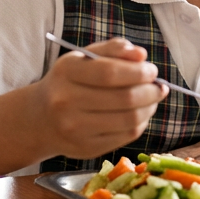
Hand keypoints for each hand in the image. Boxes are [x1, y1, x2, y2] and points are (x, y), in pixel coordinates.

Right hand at [34, 38, 166, 159]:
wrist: (40, 118)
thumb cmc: (69, 82)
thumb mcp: (84, 58)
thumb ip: (113, 50)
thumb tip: (140, 54)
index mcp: (66, 73)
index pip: (110, 72)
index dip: (138, 72)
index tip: (152, 71)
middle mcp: (66, 102)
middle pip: (124, 99)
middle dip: (150, 92)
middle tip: (159, 87)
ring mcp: (75, 129)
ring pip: (129, 120)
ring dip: (149, 108)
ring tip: (152, 100)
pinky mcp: (85, 149)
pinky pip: (125, 137)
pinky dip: (140, 124)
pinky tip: (140, 114)